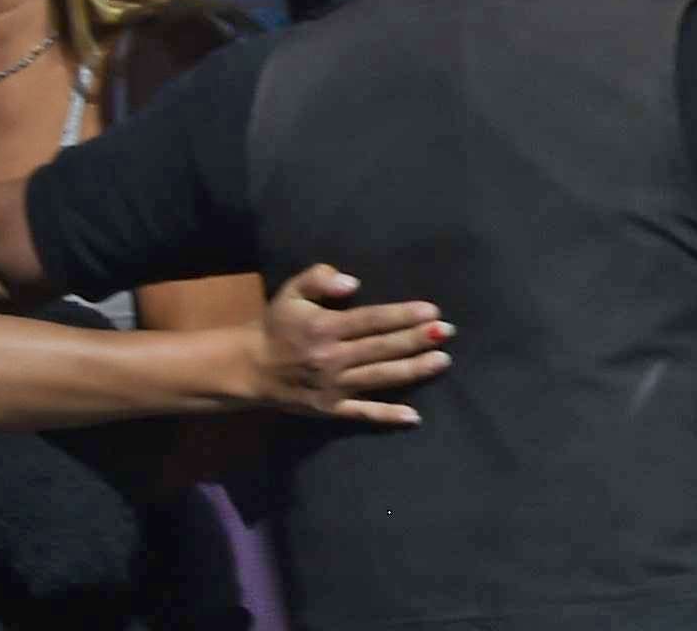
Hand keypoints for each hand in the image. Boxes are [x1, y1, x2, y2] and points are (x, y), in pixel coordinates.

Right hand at [250, 265, 450, 425]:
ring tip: (443, 360)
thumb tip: (352, 283)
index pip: (371, 320)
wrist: (248, 368)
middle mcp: (330, 358)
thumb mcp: (291, 292)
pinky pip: (361, 413)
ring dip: (413, 370)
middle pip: (381, 348)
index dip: (402, 316)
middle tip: (448, 331)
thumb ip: (319, 278)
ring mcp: (331, 387)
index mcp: (324, 328)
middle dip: (417, 340)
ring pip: (378, 378)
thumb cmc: (278, 325)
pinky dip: (387, 416)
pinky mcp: (329, 409)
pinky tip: (414, 416)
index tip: (432, 311)